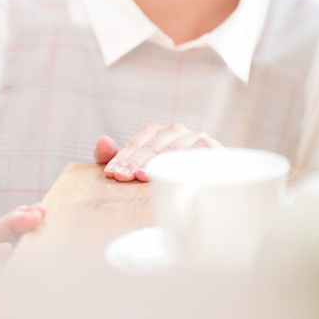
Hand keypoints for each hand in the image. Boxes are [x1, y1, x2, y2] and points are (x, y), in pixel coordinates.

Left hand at [94, 123, 220, 181]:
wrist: (211, 187)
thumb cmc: (168, 178)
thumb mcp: (137, 168)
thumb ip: (115, 156)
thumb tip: (101, 139)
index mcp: (159, 133)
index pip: (138, 141)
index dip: (123, 156)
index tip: (112, 173)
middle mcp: (178, 132)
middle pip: (155, 144)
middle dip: (137, 160)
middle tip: (124, 176)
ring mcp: (198, 139)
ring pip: (177, 146)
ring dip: (161, 160)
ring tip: (145, 176)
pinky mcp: (216, 150)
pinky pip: (203, 152)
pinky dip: (189, 160)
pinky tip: (177, 174)